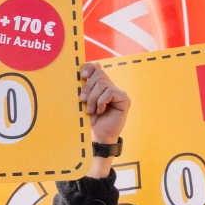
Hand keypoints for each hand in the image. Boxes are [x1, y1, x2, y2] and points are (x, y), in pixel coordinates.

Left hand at [80, 62, 128, 178]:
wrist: (97, 136)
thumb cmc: (89, 121)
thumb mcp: (84, 102)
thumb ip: (84, 89)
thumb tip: (79, 76)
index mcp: (101, 85)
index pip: (97, 67)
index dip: (89, 67)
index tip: (81, 76)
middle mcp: (111, 86)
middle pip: (99, 73)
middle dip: (88, 87)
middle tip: (83, 100)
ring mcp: (119, 93)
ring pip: (103, 83)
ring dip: (93, 98)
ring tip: (91, 110)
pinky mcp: (124, 99)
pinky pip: (110, 92)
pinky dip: (101, 102)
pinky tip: (100, 111)